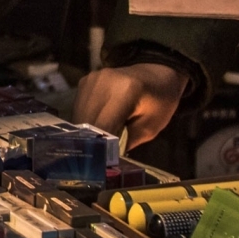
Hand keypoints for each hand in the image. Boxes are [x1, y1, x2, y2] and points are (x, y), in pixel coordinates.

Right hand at [73, 62, 189, 149]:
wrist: (155, 74)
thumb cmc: (159, 102)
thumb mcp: (151, 127)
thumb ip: (127, 141)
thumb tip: (106, 158)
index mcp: (126, 91)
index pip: (104, 125)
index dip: (101, 146)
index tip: (101, 163)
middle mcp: (103, 82)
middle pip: (87, 120)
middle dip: (91, 141)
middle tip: (96, 158)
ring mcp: (91, 80)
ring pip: (79, 115)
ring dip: (85, 132)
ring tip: (96, 144)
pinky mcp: (85, 81)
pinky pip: (79, 107)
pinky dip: (85, 121)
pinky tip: (95, 128)